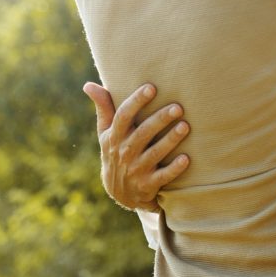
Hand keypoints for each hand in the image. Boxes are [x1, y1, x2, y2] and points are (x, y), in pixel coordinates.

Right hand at [84, 82, 189, 210]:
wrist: (119, 192)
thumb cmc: (116, 151)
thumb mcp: (106, 132)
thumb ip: (103, 108)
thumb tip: (88, 84)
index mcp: (114, 137)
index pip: (123, 117)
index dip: (136, 102)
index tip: (151, 87)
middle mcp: (124, 152)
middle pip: (142, 133)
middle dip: (160, 119)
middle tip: (178, 107)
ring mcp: (136, 170)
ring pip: (154, 153)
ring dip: (170, 140)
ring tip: (185, 126)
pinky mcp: (148, 185)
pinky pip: (162, 177)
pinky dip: (174, 169)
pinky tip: (186, 158)